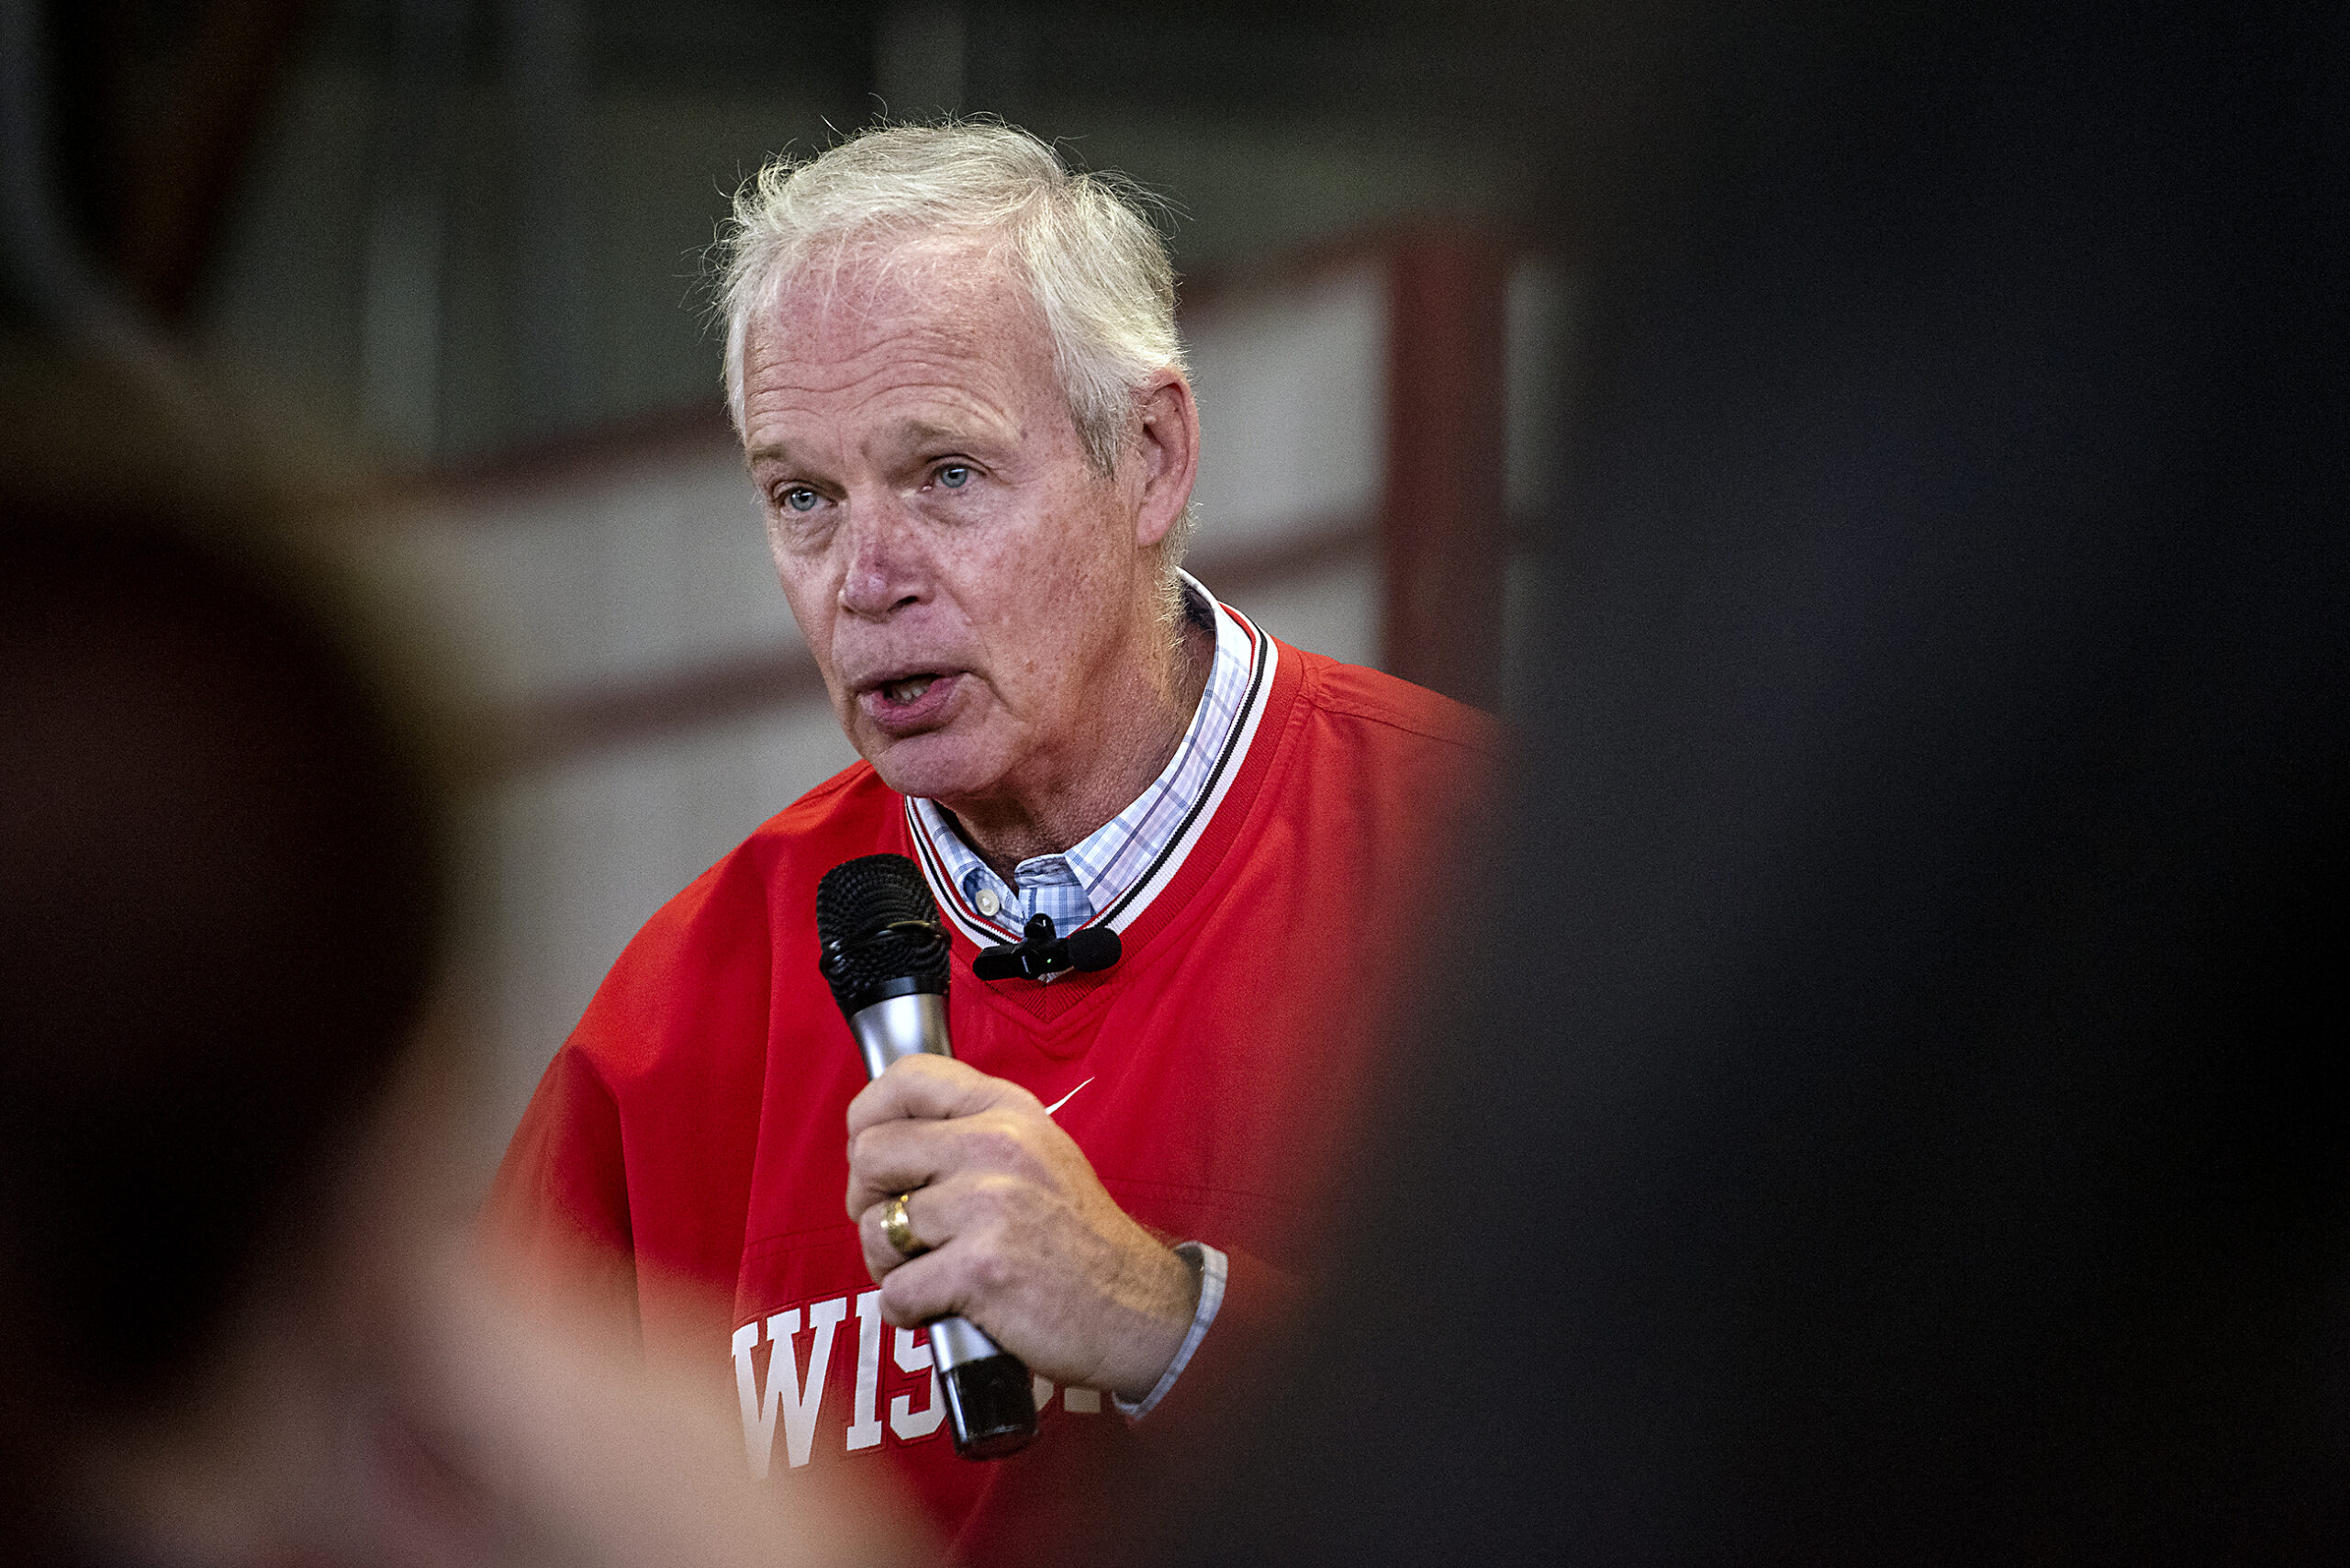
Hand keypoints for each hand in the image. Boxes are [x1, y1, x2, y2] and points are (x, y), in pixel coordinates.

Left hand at [844, 1054, 1198, 1399]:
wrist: (1137, 1311)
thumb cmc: (1076, 1241)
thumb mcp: (1037, 1154)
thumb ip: (968, 1134)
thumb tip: (878, 1138)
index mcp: (1008, 1111)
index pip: (908, 1077)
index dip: (868, 1114)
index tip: (875, 1155)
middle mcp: (998, 1146)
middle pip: (871, 1152)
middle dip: (869, 1201)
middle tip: (900, 1229)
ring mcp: (990, 1205)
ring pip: (876, 1228)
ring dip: (889, 1265)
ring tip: (930, 1272)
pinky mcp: (981, 1268)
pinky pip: (895, 1291)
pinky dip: (907, 1310)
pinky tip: (942, 1307)